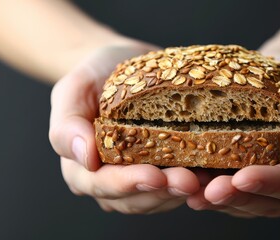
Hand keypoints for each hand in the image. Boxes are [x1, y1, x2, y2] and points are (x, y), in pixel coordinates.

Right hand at [49, 44, 199, 213]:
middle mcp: (110, 179)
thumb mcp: (72, 90)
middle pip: (135, 198)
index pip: (103, 184)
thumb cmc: (92, 76)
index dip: (128, 184)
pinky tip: (212, 172)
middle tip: (189, 181)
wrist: (120, 64)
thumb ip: (67, 125)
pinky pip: (177, 184)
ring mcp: (138, 176)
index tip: (154, 176)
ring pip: (159, 197)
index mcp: (83, 167)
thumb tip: (85, 158)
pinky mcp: (163, 168)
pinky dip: (195, 181)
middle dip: (163, 192)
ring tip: (206, 178)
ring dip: (182, 191)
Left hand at [187, 54, 279, 216]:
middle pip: (270, 202)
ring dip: (218, 199)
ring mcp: (273, 192)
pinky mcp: (248, 187)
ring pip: (246, 204)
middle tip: (209, 190)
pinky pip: (230, 195)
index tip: (244, 176)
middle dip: (238, 197)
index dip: (273, 183)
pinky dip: (208, 190)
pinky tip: (188, 182)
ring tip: (192, 189)